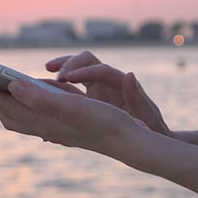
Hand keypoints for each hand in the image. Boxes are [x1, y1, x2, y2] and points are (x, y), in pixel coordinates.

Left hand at [0, 79, 144, 156]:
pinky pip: (36, 117)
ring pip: (22, 117)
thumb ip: (40, 97)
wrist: (128, 141)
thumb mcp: (72, 106)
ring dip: (7, 104)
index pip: (6, 105)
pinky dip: (26, 106)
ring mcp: (55, 129)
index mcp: (43, 121)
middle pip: (9, 115)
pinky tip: (35, 99)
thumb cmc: (104, 122)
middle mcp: (45, 127)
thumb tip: (11, 86)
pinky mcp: (65, 128)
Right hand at [46, 51, 170, 135]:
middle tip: (52, 72)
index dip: (84, 71)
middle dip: (69, 62)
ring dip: (61, 67)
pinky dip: (60, 84)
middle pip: (86, 60)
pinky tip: (45, 91)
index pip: (101, 70)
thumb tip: (129, 74)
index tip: (67, 77)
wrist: (151, 136)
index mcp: (121, 84)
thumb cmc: (152, 129)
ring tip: (46, 72)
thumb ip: (138, 99)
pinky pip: (73, 85)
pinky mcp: (90, 96)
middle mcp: (109, 81)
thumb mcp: (148, 117)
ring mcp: (98, 87)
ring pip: (77, 68)